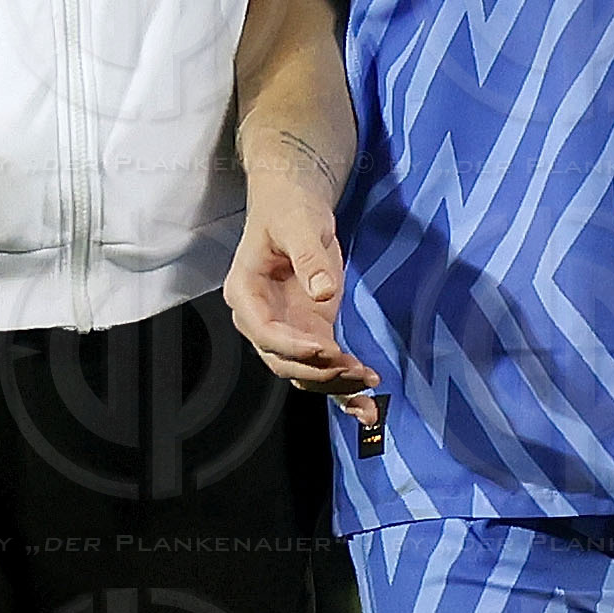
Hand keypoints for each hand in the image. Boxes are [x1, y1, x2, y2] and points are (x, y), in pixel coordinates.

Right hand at [223, 158, 381, 417]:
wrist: (296, 204)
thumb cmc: (290, 209)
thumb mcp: (299, 225)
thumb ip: (308, 257)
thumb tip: (323, 293)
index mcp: (245, 293)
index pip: (263, 331)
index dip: (292, 346)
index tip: (325, 349)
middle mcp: (260, 319)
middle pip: (282, 361)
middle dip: (317, 372)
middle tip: (354, 371)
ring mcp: (286, 330)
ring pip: (304, 374)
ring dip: (334, 387)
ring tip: (369, 389)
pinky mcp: (311, 332)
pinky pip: (323, 368)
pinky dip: (343, 388)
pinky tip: (367, 408)